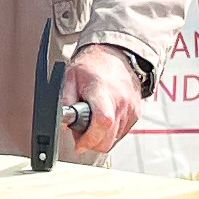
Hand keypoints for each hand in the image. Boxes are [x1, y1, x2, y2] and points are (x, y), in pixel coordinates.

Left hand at [64, 43, 144, 161]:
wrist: (116, 55)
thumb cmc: (93, 65)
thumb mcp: (70, 77)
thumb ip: (65, 101)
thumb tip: (62, 123)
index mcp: (102, 91)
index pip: (102, 121)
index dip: (89, 138)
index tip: (79, 143)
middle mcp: (121, 102)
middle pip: (108, 138)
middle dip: (91, 142)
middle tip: (81, 132)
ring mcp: (131, 109)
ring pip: (114, 140)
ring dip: (100, 137)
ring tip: (91, 121)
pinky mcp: (136, 114)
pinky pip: (121, 134)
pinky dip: (110, 133)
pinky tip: (102, 119)